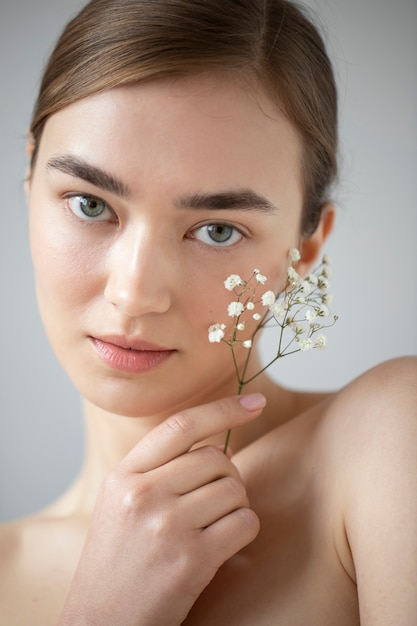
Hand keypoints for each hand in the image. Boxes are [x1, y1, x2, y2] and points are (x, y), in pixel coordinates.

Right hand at [58, 393, 264, 625]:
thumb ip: (157, 470)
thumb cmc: (117, 562)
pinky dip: (242, 531)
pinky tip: (221, 546)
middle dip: (227, 476)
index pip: (181, 425)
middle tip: (212, 503)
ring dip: (234, 506)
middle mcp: (143, 494)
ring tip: (211, 527)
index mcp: (124, 476)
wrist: (101, 625)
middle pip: (216, 458)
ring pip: (235, 489)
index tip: (254, 401)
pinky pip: (245, 523)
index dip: (222, 408)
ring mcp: (167, 526)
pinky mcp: (192, 559)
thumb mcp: (120, 504)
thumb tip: (217, 448)